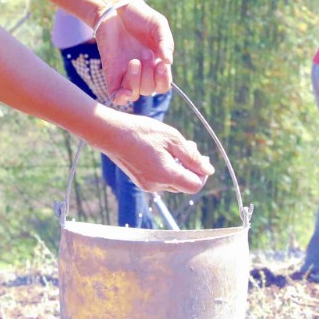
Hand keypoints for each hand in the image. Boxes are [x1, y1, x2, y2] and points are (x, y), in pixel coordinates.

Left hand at [95, 0, 173, 103]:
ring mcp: (126, 74)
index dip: (164, 79)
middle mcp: (142, 72)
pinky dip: (121, 98)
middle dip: (149, 74)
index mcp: (156, 63)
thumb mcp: (158, 25)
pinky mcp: (111, 73)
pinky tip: (124, 91)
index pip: (163, 84)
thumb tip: (168, 61)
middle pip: (150, 90)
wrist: (115, 9)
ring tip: (133, 61)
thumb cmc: (139, 16)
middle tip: (145, 53)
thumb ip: (165, 42)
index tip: (160, 64)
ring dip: (136, 82)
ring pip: (135, 94)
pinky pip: (117, 96)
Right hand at [98, 112, 212, 193]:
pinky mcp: (141, 181)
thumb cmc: (142, 132)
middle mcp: (157, 185)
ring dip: (180, 166)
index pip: (195, 185)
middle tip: (189, 145)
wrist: (111, 133)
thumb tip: (208, 170)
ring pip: (174, 181)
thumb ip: (192, 156)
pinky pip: (162, 178)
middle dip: (191, 167)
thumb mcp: (172, 138)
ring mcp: (147, 185)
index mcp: (166, 175)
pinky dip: (167, 167)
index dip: (202, 173)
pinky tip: (162, 150)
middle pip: (185, 184)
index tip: (201, 157)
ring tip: (174, 145)